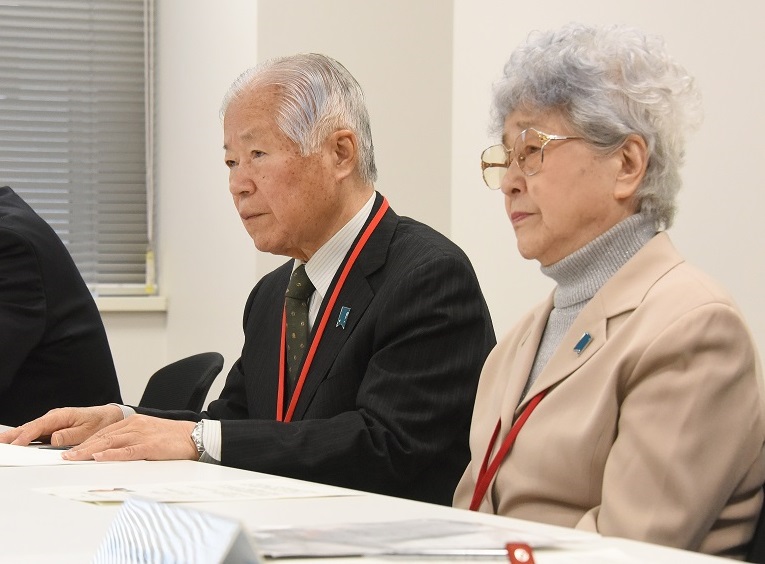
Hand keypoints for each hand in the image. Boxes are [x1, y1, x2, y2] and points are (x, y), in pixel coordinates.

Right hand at [0, 405, 122, 446]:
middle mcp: (53, 418)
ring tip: (1, 443)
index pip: (38, 427)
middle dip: (12, 435)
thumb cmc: (99, 422)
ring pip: (29, 430)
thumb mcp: (87, 430)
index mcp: (61, 416)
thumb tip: (53, 439)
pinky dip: (23, 438)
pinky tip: (14, 443)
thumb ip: (70, 434)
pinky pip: (35, 434)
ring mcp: (51, 423)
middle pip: (29, 427)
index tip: (15, 444)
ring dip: (14, 436)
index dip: (26, 436)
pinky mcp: (52, 429)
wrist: (109, 417)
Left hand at [62, 415, 197, 461]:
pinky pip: (128, 451)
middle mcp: (135, 425)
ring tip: (75, 458)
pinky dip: (112, 454)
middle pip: (103, 437)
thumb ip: (130, 440)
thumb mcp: (147, 434)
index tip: (71, 451)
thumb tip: (110, 452)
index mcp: (133, 422)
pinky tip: (100, 457)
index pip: (104, 432)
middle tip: (65, 457)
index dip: (86, 442)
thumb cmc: (171, 438)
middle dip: (82, 447)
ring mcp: (142, 435)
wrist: (194, 436)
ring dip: (90, 451)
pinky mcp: (150, 446)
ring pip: (111, 442)